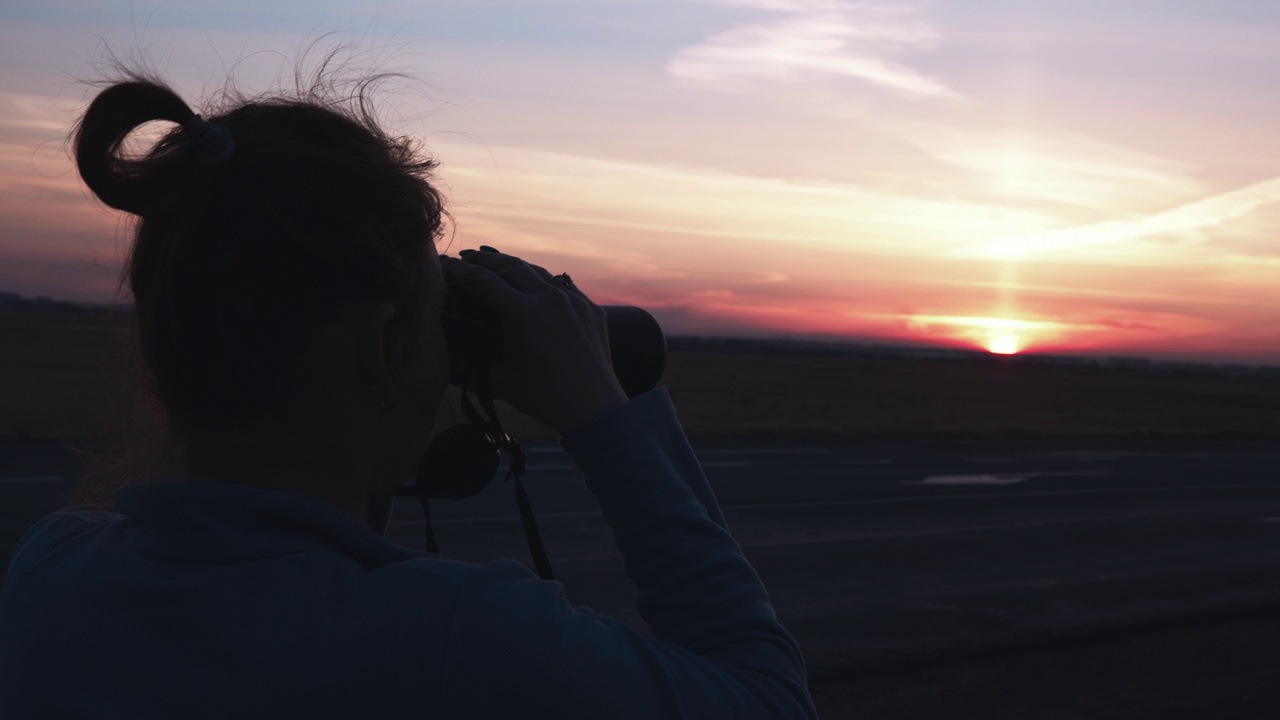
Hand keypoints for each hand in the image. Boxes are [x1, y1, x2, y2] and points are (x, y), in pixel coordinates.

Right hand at [439, 248, 628, 435]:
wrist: (595, 408)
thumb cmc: (544, 398)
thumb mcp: (499, 380)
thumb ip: (470, 364)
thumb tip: (445, 354)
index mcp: (523, 313)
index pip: (483, 281)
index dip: (459, 271)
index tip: (443, 264)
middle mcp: (549, 299)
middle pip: (510, 266)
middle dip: (485, 260)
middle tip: (466, 257)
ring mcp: (574, 301)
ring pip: (538, 272)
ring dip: (514, 266)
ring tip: (497, 265)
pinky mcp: (591, 309)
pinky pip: (563, 287)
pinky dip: (543, 282)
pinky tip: (534, 285)